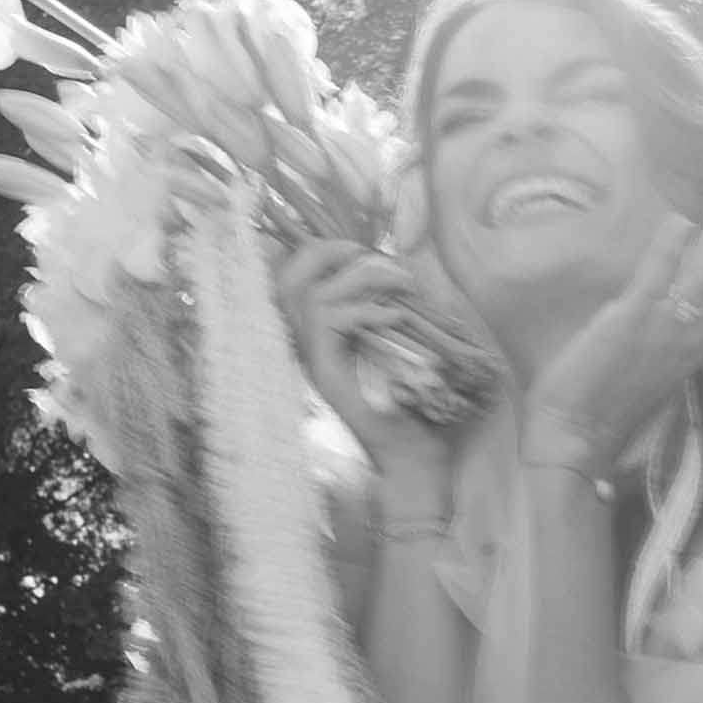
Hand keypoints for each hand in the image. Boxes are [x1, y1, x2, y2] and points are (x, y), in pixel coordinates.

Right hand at [274, 238, 452, 476]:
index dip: (319, 251)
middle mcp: (308, 345)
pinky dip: (366, 311)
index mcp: (320, 334)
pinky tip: (396, 316)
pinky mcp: (326, 375)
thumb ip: (387, 309)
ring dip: (360, 279)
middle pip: (288, 279)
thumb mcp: (400, 344)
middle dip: (326, 251)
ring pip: (312, 296)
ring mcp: (314, 361)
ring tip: (400, 286)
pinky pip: (330, 323)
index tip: (361, 247)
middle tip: (367, 253)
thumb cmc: (413, 403)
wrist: (413, 455)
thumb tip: (399, 269)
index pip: (292, 278)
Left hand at [521, 187, 702, 474]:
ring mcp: (665, 328)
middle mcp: (694, 336)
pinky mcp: (631, 321)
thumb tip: (673, 284)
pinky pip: (659, 277)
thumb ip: (667, 323)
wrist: (576, 438)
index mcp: (699, 344)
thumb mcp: (652, 359)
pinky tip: (681, 220)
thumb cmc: (606, 401)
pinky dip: (672, 247)